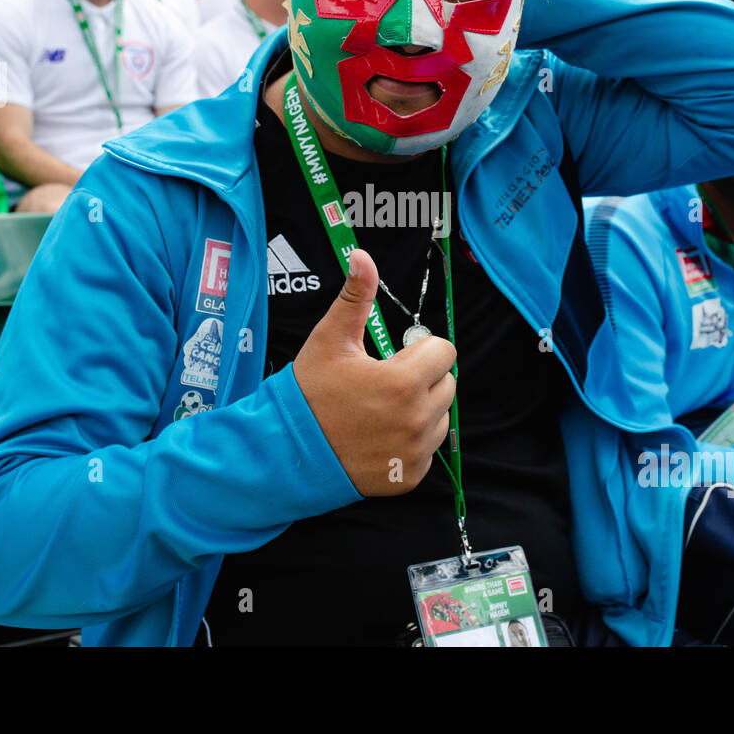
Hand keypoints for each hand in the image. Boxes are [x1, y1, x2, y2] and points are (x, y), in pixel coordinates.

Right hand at [293, 248, 455, 495]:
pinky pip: (427, 449)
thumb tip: (362, 255)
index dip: (419, 349)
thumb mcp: (330, 340)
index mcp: (403, 383)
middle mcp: (416, 421)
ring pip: (441, 416)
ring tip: (381, 409)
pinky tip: (379, 435)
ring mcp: (415, 453)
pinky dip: (411, 441)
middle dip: (422, 377)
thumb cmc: (308, 392)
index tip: (393, 356)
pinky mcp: (409, 477)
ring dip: (420, 408)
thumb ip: (355, 297)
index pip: (445, 352)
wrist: (287, 452)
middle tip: (383, 382)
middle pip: (447, 383)